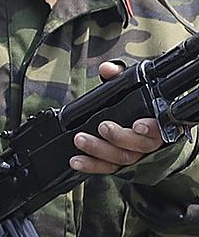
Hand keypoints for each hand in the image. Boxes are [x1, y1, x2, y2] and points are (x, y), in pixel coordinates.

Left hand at [71, 60, 167, 174]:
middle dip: (119, 137)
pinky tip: (76, 161)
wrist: (141, 125)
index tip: (138, 125)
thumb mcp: (132, 87)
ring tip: (80, 140)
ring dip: (99, 150)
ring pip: (122, 158)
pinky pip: (107, 168)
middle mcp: (150, 142)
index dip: (150, 128)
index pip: (160, 129)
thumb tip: (107, 69)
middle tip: (103, 126)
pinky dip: (91, 165)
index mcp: (158, 123)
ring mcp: (136, 156)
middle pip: (139, 146)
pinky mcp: (120, 165)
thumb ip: (120, 77)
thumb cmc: (139, 106)